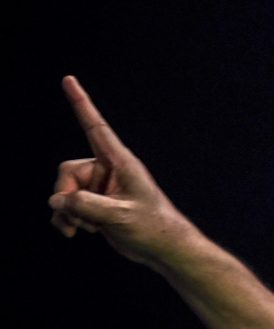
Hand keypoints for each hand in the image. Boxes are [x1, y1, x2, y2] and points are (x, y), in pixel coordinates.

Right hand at [49, 76, 193, 266]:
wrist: (163, 248)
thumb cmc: (152, 227)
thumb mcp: (119, 215)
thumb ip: (85, 205)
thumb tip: (56, 200)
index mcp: (120, 162)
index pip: (95, 127)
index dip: (81, 103)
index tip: (69, 79)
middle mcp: (108, 171)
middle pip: (68, 171)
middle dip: (66, 196)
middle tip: (76, 219)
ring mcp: (101, 188)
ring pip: (65, 191)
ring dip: (67, 212)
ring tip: (83, 229)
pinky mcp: (97, 205)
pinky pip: (67, 205)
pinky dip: (66, 219)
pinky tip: (74, 233)